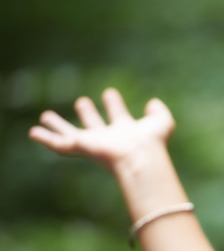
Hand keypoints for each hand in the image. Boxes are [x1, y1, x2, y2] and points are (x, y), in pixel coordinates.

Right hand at [29, 88, 174, 170]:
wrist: (139, 157)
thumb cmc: (152, 142)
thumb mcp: (162, 122)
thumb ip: (159, 112)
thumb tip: (152, 102)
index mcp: (126, 130)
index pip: (118, 115)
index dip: (114, 104)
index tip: (109, 93)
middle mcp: (108, 138)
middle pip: (95, 124)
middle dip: (89, 114)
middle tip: (82, 102)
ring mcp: (93, 144)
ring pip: (72, 134)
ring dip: (59, 125)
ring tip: (45, 115)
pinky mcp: (81, 148)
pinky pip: (59, 144)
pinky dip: (46, 138)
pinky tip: (34, 132)